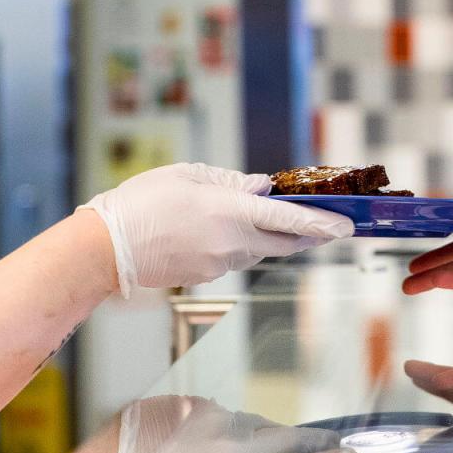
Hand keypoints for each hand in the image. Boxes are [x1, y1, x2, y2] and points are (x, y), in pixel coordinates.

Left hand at [65, 396, 358, 452]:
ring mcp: (222, 422)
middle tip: (330, 441)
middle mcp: (237, 450)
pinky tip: (194, 437)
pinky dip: (217, 424)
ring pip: (254, 424)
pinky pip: (223, 413)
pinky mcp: (205, 404)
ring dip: (252, 435)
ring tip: (224, 451)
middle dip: (312, 439)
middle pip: (288, 437)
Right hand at [85, 163, 354, 291]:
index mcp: (230, 212)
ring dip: (265, 236)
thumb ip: (231, 182)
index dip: (322, 223)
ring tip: (252, 217)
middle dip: (307, 235)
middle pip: (283, 241)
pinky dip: (235, 244)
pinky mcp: (207, 276)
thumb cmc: (141, 203)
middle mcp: (232, 242)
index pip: (289, 219)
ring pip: (257, 250)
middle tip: (326, 227)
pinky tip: (214, 231)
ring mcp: (220, 264)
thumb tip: (263, 188)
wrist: (106, 248)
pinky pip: (233, 258)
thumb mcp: (187, 176)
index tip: (346, 226)